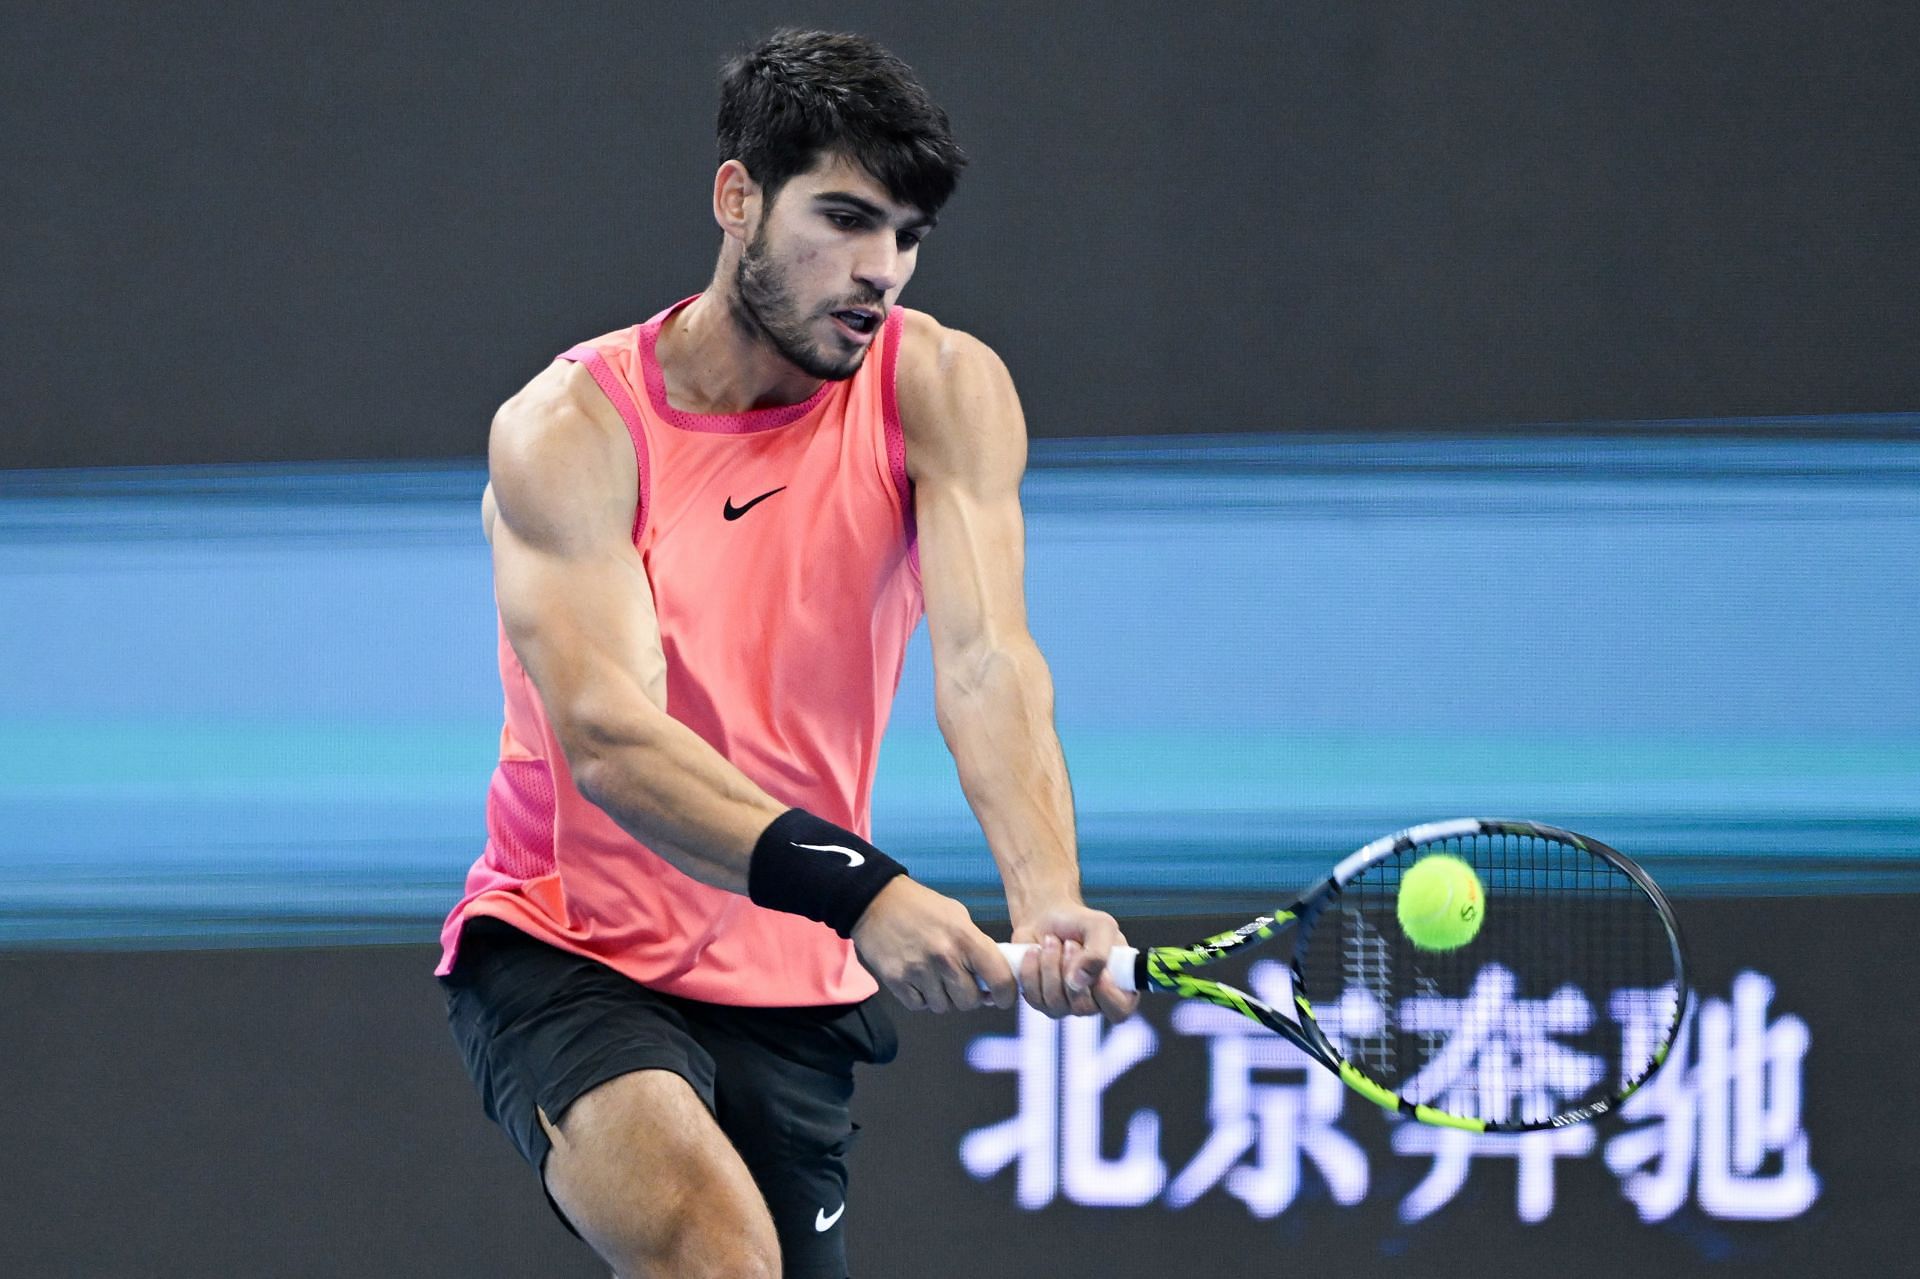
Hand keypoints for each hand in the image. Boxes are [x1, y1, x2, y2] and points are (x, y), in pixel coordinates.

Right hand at [851, 878, 1017, 1012]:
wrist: (875, 901)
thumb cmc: (921, 906)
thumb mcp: (957, 915)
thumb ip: (976, 944)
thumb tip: (991, 976)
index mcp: (965, 938)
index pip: (999, 979)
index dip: (1006, 994)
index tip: (1002, 998)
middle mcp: (944, 958)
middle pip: (970, 1001)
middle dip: (969, 996)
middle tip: (962, 983)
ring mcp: (919, 972)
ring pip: (943, 1006)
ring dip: (943, 997)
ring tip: (935, 977)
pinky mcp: (897, 981)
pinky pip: (919, 1005)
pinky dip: (921, 998)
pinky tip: (918, 979)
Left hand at [1012, 902, 1138, 1021]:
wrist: (1046, 918)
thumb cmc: (1079, 923)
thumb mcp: (1100, 926)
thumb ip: (1098, 953)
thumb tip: (1079, 981)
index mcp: (1117, 986)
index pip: (1120, 1009)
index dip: (1108, 995)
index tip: (1100, 971)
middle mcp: (1093, 1001)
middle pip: (1083, 1007)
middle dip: (1071, 970)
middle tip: (1070, 944)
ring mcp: (1066, 1006)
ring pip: (1055, 1002)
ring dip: (1050, 964)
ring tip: (1052, 941)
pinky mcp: (1040, 1001)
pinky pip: (1033, 996)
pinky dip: (1032, 968)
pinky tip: (1035, 951)